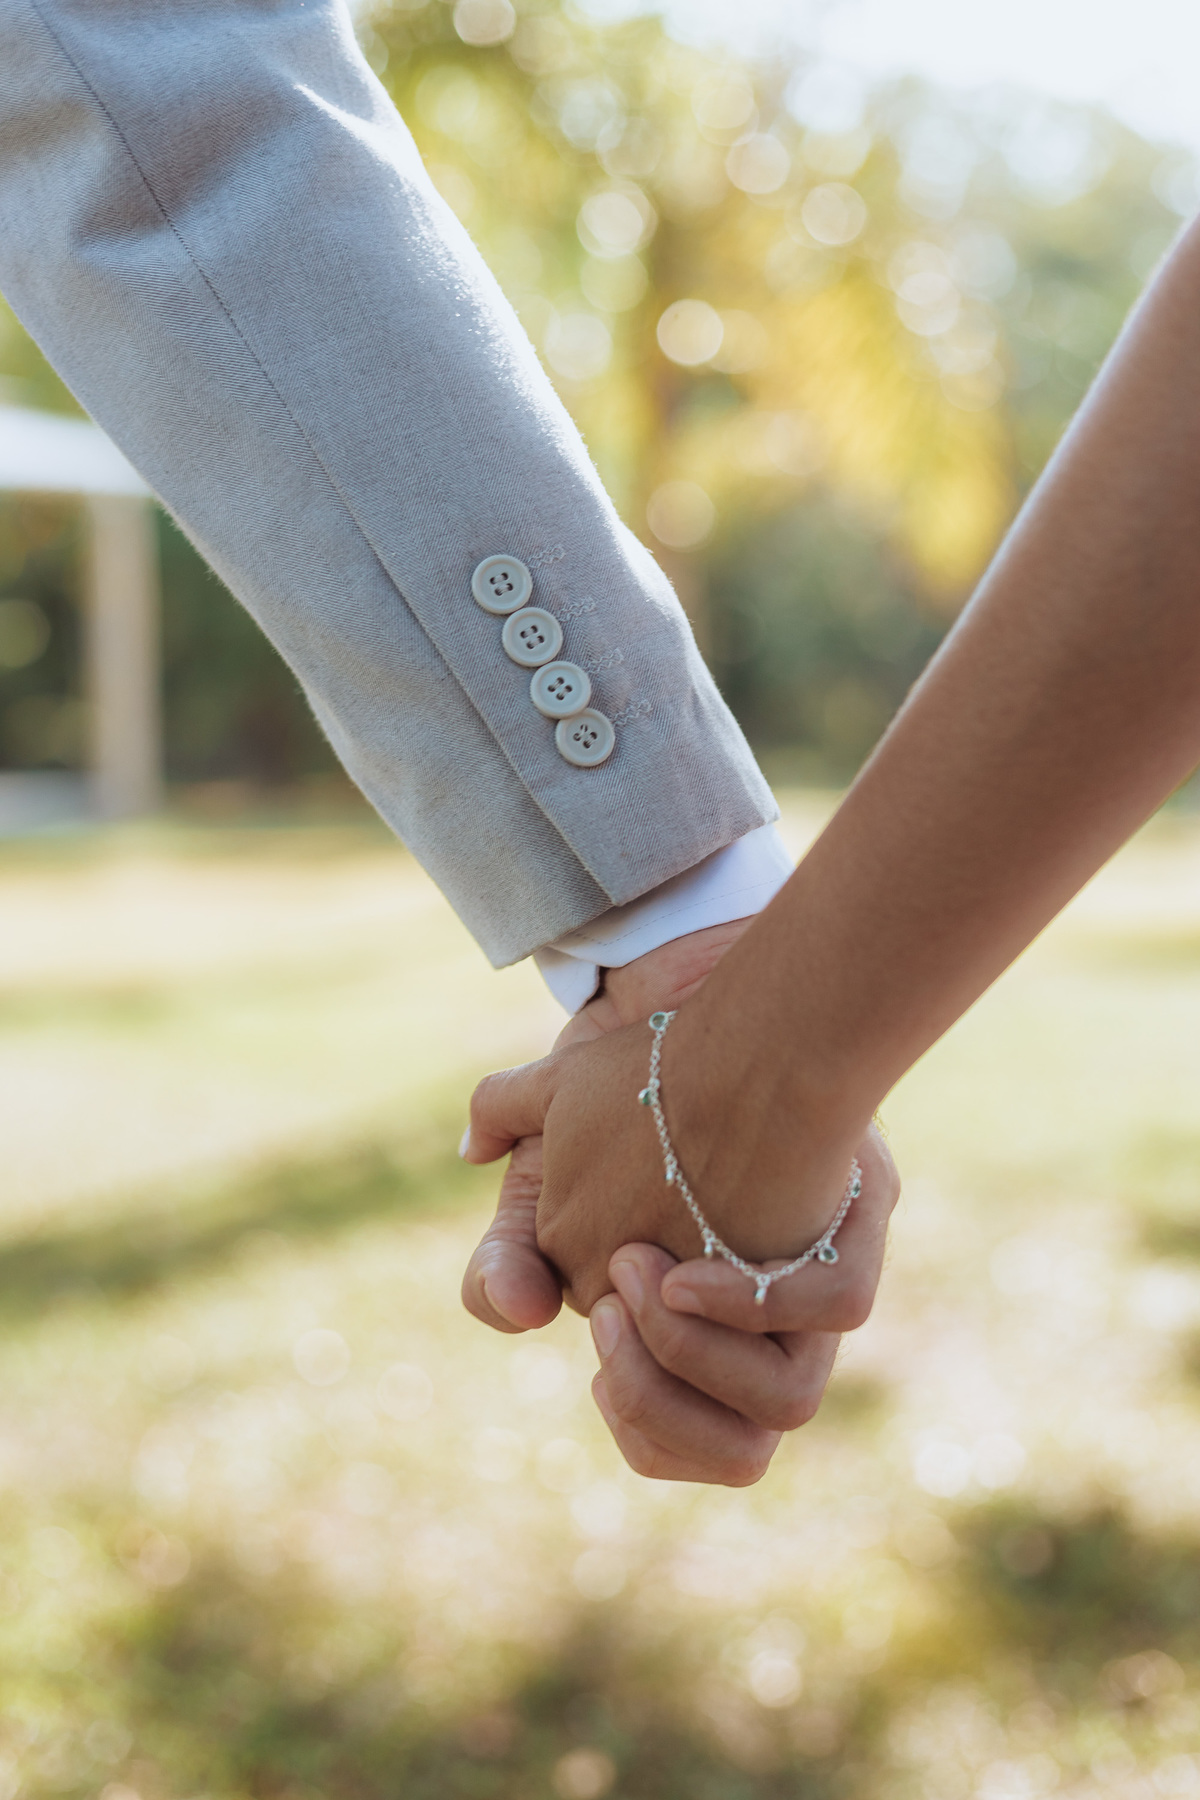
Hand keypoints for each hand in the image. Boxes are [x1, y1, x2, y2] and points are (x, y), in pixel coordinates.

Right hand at [463, 983, 898, 1483]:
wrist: (732, 1028)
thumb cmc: (639, 1095)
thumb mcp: (553, 1132)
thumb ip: (508, 1200)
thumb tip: (499, 1234)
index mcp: (694, 1337)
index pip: (669, 1441)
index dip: (629, 1404)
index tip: (597, 1325)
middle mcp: (762, 1334)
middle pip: (730, 1449)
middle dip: (648, 1388)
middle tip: (614, 1305)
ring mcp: (807, 1298)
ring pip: (783, 1407)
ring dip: (697, 1360)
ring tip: (644, 1279)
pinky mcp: (846, 1245)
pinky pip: (835, 1306)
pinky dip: (761, 1302)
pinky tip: (696, 1264)